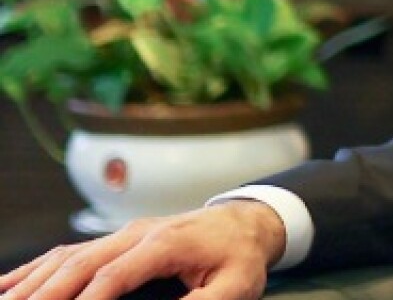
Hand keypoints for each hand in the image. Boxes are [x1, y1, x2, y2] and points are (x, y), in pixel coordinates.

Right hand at [0, 201, 285, 299]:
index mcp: (166, 243)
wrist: (246, 222)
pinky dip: (34, 270)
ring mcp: (122, 234)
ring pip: (66, 257)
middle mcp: (137, 233)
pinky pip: (67, 253)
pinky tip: (9, 286)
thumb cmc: (240, 257)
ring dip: (31, 283)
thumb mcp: (237, 285)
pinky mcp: (115, 239)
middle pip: (79, 264)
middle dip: (44, 294)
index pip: (114, 275)